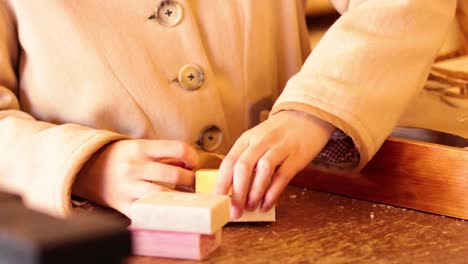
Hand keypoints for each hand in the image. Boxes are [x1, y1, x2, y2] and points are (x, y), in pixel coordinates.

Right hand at [72, 139, 198, 215]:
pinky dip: (161, 211)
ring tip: (185, 196)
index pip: (178, 148)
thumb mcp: (141, 147)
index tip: (193, 163)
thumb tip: (190, 165)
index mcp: (141, 148)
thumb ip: (165, 154)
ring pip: (165, 195)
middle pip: (175, 175)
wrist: (87, 169)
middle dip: (191, 180)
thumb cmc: (121, 158)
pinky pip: (149, 211)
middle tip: (193, 183)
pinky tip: (168, 208)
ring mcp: (128, 187)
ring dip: (181, 198)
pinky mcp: (123, 205)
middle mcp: (134, 167)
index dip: (192, 156)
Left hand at [215, 111, 333, 218]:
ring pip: (263, 170)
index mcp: (247, 139)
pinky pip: (283, 176)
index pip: (229, 161)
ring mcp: (279, 147)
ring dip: (255, 192)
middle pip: (243, 166)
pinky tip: (267, 204)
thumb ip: (247, 160)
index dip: (221, 183)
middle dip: (237, 192)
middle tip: (234, 211)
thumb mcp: (257, 140)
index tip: (216, 201)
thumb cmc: (278, 134)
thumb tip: (235, 190)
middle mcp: (261, 141)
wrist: (307, 116)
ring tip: (250, 208)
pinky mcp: (296, 156)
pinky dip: (273, 192)